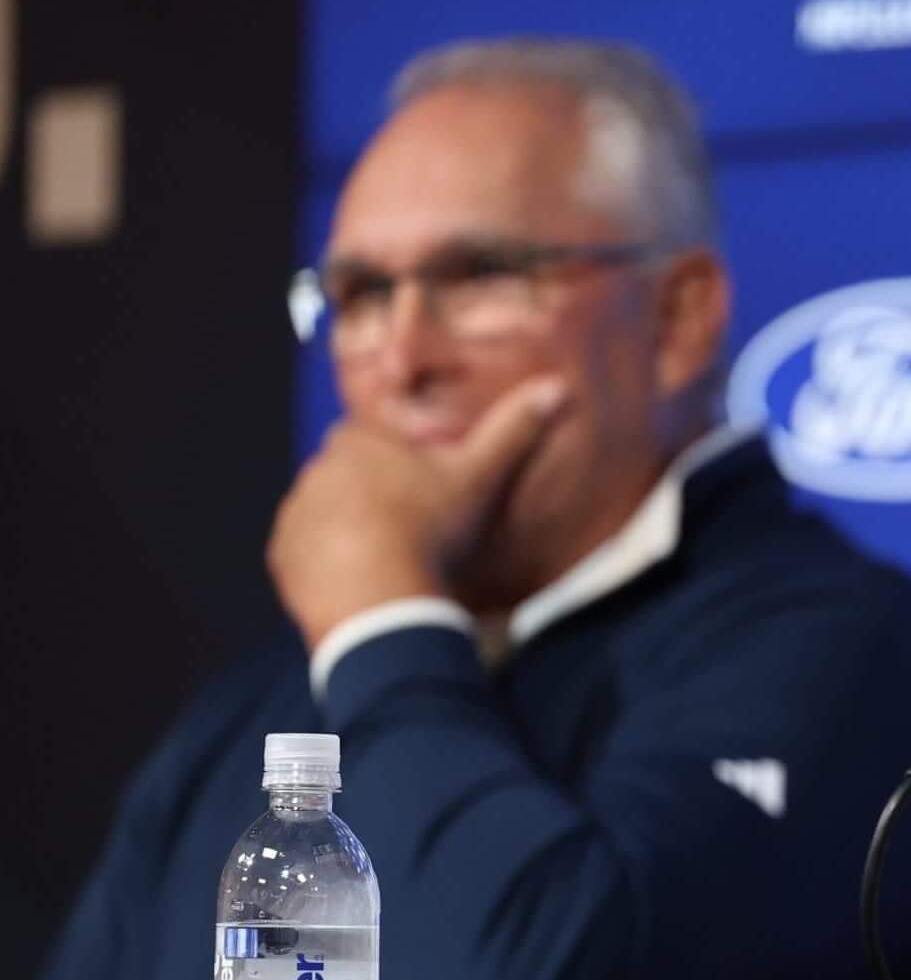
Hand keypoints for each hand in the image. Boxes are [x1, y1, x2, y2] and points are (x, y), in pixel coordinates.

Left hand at [266, 377, 567, 647]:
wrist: (375, 593)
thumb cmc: (428, 526)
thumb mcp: (478, 476)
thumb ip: (512, 431)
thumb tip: (557, 386)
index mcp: (358, 441)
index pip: (370, 434)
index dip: (396, 456)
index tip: (420, 482)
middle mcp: (317, 469)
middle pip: (344, 473)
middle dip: (368, 490)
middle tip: (408, 521)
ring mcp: (296, 514)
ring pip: (321, 511)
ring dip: (344, 526)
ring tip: (385, 556)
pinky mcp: (284, 556)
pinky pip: (304, 553)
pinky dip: (325, 563)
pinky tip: (359, 580)